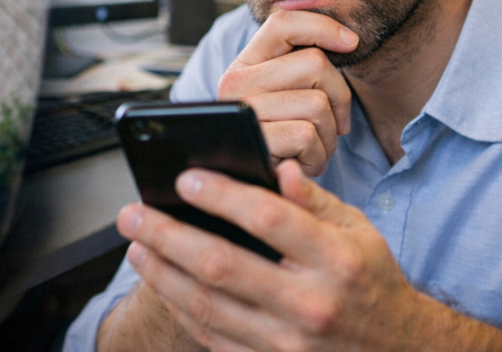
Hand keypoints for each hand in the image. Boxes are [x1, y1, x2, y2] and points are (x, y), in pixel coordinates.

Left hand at [117, 160, 428, 351]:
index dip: (222, 195)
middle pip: (222, 264)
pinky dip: (180, 308)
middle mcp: (311, 304)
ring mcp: (289, 343)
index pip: (269, 219)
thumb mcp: (359, 232)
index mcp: (336, 260)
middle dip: (167, 235)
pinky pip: (212, 336)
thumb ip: (315, 200)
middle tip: (131, 214)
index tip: (184, 178)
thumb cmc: (370, 281)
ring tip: (134, 246)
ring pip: (207, 305)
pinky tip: (161, 282)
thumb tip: (277, 167)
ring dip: (161, 273)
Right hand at [217, 10, 356, 175]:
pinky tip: (304, 163)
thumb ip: (303, 67)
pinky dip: (317, 155)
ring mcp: (244, 110)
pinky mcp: (255, 139)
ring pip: (317, 103)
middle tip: (333, 122)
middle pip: (315, 63)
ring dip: (329, 133)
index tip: (351, 43)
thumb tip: (350, 40)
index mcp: (244, 64)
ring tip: (313, 147)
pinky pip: (307, 135)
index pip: (283, 23)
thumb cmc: (281, 140)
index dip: (323, 26)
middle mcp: (235, 82)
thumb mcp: (286, 97)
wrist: (255, 188)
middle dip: (339, 97)